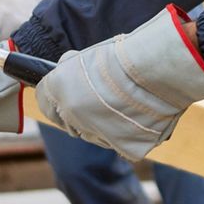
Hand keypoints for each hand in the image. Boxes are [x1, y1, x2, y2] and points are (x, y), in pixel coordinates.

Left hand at [34, 6, 203, 161]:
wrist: (158, 68)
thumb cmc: (128, 54)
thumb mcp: (92, 55)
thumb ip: (73, 69)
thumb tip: (65, 68)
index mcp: (59, 88)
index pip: (45, 103)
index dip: (57, 99)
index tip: (68, 96)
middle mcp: (72, 116)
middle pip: (70, 124)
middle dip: (82, 115)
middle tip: (105, 100)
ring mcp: (98, 135)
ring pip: (97, 135)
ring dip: (106, 126)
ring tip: (129, 105)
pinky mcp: (124, 148)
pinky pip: (124, 145)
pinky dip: (132, 134)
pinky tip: (142, 116)